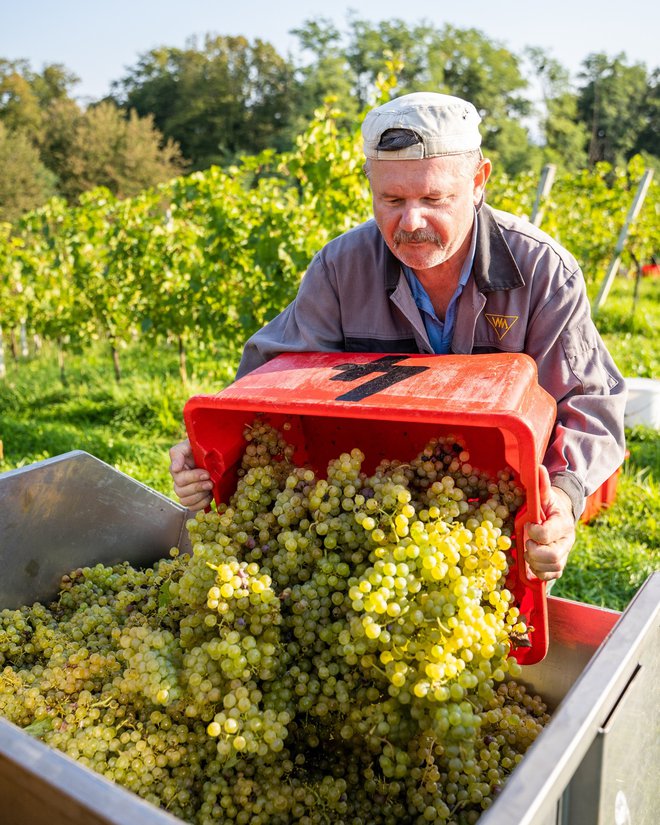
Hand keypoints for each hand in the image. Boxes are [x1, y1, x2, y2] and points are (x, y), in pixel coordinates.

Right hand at [169, 438, 212, 509]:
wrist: (211, 454)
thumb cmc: (199, 448)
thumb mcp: (188, 445)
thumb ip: (178, 453)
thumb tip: (175, 468)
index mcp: (176, 469)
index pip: (179, 479)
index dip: (193, 478)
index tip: (206, 474)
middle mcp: (178, 481)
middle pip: (181, 492)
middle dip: (198, 487)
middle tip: (210, 483)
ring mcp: (185, 491)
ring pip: (185, 501)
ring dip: (199, 496)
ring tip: (210, 488)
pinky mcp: (194, 498)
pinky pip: (192, 507)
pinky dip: (202, 504)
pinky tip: (209, 496)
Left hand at [524, 465, 575, 580]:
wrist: (561, 515)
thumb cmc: (548, 505)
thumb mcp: (545, 494)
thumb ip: (542, 484)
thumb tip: (538, 467)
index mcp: (563, 523)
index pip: (547, 533)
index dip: (533, 532)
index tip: (527, 525)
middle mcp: (567, 541)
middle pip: (552, 556)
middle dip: (533, 551)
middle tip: (526, 542)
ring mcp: (564, 554)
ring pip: (552, 568)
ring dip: (535, 562)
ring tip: (528, 550)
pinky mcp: (559, 564)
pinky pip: (552, 576)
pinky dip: (539, 573)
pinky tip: (531, 562)